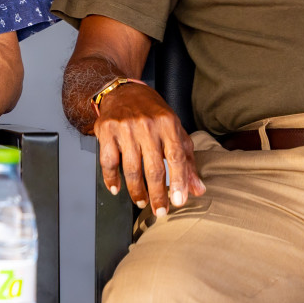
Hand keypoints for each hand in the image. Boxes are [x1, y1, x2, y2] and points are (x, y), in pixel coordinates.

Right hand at [94, 84, 204, 216]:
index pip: (176, 157)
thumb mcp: (175, 130)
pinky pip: (108, 161)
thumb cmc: (152, 113)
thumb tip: (197, 190)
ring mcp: (125, 128)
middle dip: (158, 194)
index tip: (179, 201)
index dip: (179, 182)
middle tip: (160, 211)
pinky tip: (116, 189)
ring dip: (136, 190)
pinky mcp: (106, 130)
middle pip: (154, 167)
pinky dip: (111, 178)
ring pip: (131, 168)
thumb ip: (187, 161)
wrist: (121, 91)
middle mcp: (146, 125)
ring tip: (142, 201)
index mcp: (167, 124)